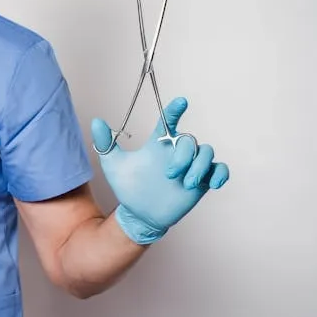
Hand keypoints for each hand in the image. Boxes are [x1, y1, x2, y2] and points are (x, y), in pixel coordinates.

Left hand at [92, 97, 229, 244]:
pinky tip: (214, 183)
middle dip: (184, 156)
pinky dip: (221, 174)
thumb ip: (106, 143)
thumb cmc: (128, 188)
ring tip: (186, 183)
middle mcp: (176, 152)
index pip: (169, 121)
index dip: (175, 110)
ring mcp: (190, 166)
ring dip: (199, 166)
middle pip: (190, 140)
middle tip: (169, 175)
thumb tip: (96, 121)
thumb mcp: (113, 165)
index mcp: (158, 144)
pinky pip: (220, 170)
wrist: (139, 214)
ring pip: (207, 153)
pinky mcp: (202, 181)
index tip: (181, 102)